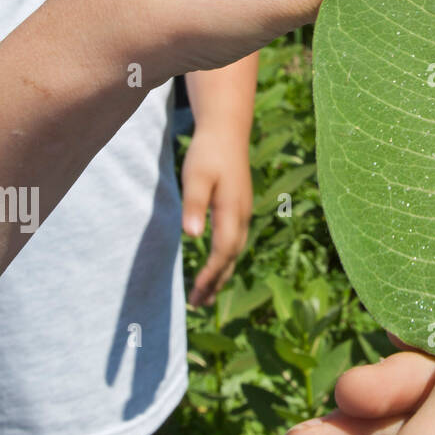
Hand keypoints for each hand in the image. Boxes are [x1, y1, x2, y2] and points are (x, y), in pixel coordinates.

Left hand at [180, 125, 253, 306]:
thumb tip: (192, 236)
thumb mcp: (196, 177)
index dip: (211, 274)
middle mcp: (242, 214)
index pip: (223, 251)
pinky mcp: (239, 206)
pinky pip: (234, 240)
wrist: (227, 130)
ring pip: (234, 250)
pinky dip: (224, 258)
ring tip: (206, 293)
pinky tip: (215, 262)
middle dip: (216, 281)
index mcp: (232, 210)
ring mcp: (243, 210)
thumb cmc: (208, 152)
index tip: (197, 293)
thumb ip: (194, 205)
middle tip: (199, 304)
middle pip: (232, 256)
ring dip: (221, 272)